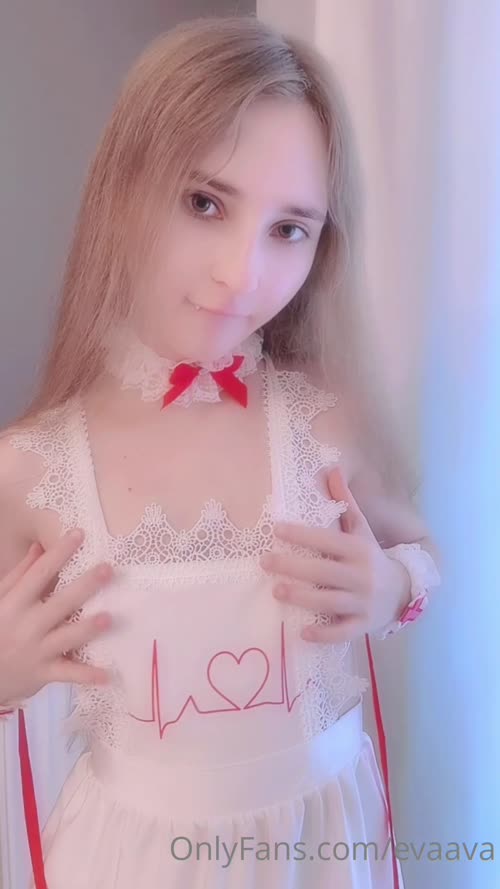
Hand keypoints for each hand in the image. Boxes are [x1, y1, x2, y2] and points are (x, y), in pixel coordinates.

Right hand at [0, 529, 112, 706]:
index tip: (79, 534)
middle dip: (85, 586)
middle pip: (60, 603)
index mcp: (15, 603)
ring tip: (109, 619)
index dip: (59, 553)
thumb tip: (39, 546)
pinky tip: (108, 676)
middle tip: (107, 570)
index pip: (39, 574)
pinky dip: (87, 676)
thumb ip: (19, 575)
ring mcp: (36, 651)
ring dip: (88, 629)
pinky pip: (68, 674)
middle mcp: (27, 625)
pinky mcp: (43, 673)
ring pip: (67, 638)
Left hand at [261, 468, 410, 642]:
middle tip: (265, 561)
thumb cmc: (371, 557)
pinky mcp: (363, 625)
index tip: (276, 529)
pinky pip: (342, 633)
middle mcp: (361, 575)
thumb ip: (345, 502)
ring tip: (276, 591)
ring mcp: (363, 602)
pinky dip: (324, 635)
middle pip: (323, 572)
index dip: (302, 534)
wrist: (403, 591)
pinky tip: (302, 633)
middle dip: (293, 566)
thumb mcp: (362, 529)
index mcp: (359, 549)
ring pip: (329, 602)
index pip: (327, 540)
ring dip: (302, 598)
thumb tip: (331, 468)